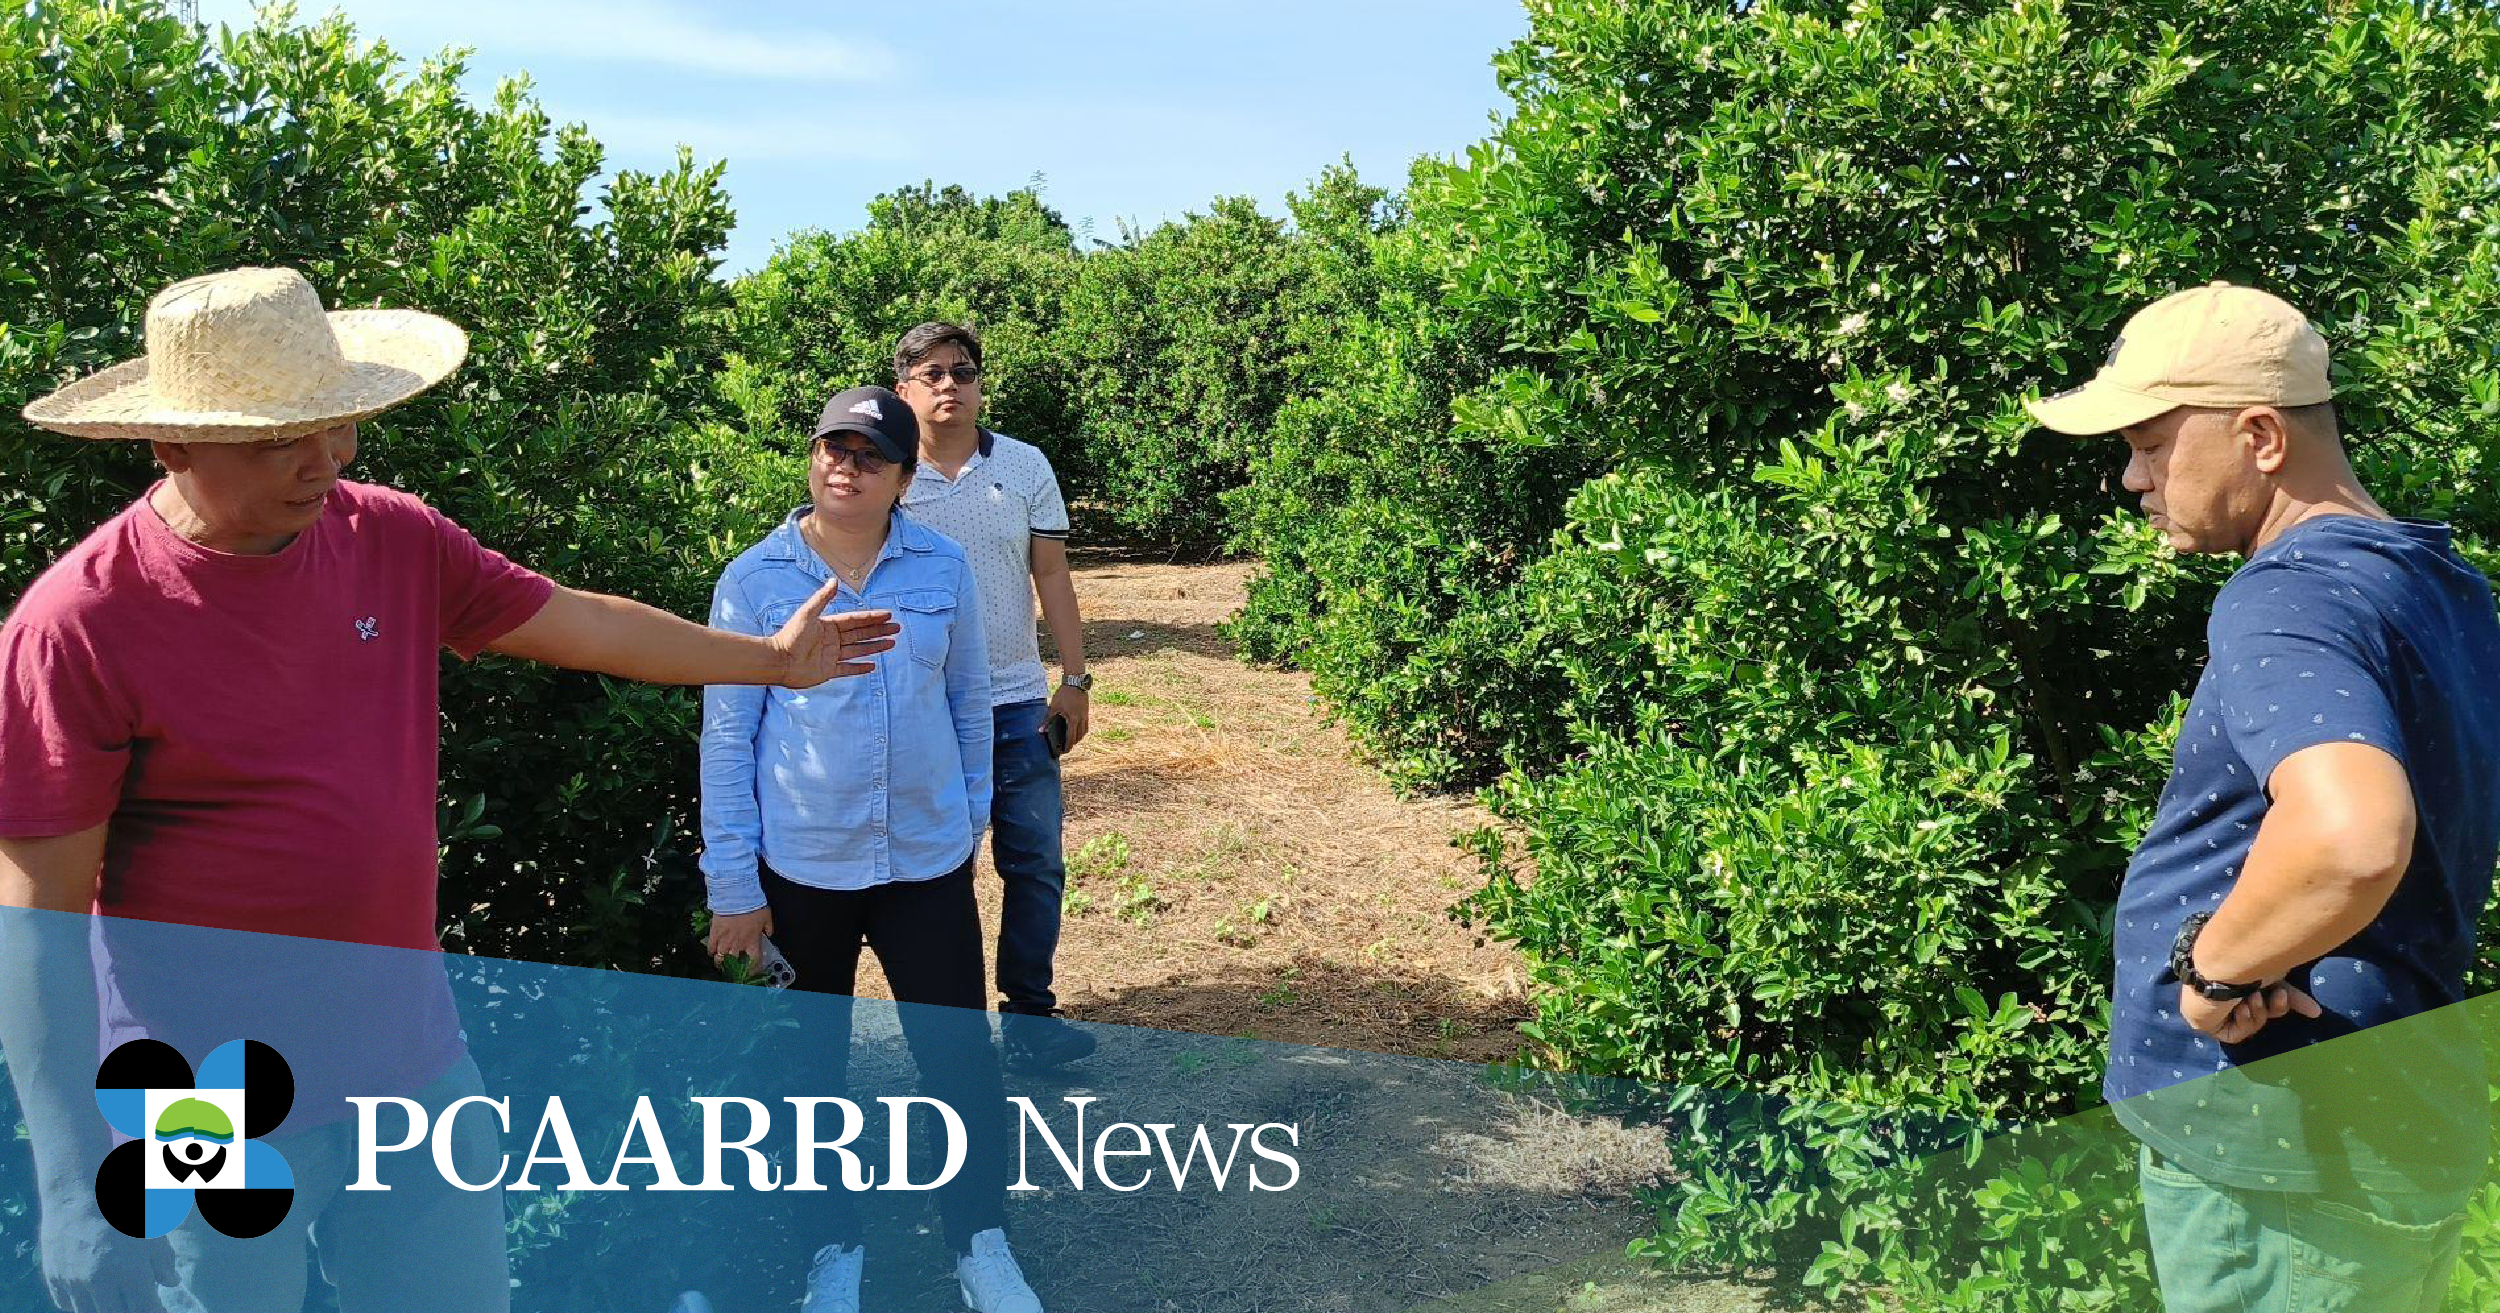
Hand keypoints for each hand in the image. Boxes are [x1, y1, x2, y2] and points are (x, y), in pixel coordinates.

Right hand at [41, 1200, 174, 1312]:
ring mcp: (74, 1283)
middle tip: (138, 1304)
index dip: (155, 1312)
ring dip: (106, 1309)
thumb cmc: (124, 1209)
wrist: (79, 1192)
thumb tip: (171, 1283)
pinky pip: (67, 1305)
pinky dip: (81, 1304)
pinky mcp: (54, 1279)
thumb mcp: (154, 1233)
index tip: (159, 1308)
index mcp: (130, 1273)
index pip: (146, 1310)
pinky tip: (93, 1295)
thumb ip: (164, 1262)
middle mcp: (100, 1283)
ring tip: (117, 1299)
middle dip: (131, 1312)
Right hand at [706, 908, 772, 965]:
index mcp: (752, 941)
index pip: (754, 960)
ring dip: (720, 962)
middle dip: (733, 967)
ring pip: (720, 958)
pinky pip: (710, 947)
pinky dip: (711, 951)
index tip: (751, 971)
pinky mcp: (715, 934)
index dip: (753, 968)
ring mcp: (725, 940)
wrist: (737, 897)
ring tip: (719, 964)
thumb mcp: (767, 916)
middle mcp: (738, 944)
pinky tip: (711, 952)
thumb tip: (770, 933)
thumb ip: (769, 927)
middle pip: (734, 962)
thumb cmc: (752, 906)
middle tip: (732, 968)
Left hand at [769, 576, 897, 688]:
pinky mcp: (829, 671)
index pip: (855, 620)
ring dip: (875, 647)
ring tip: (891, 644)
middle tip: (896, 629)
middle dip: (879, 631)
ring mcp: (832, 656)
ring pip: (859, 650)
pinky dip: (860, 668)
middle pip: (861, 634)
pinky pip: (848, 669)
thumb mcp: (807, 614)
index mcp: (829, 626)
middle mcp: (832, 640)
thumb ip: (822, 599)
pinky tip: (873, 666)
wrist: (779, 661)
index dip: (871, 617)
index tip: (887, 614)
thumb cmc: (790, 636)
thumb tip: (835, 581)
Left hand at [1048, 682, 1089, 753]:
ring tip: (1073, 741)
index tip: (1065, 751)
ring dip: (1079, 738)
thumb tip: (1040, 731)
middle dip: (1073, 744)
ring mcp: (1085, 715)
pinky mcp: (1086, 711)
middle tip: (1067, 748)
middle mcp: (1081, 719)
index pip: (1071, 737)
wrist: (1075, 683)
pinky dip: (1082, 731)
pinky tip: (1078, 730)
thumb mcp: (1053, 707)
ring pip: (1084, 732)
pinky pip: (1086, 725)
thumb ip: (1047, 720)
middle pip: (1079, 736)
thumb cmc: (1063, 694)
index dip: (1068, 746)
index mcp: (1073, 719)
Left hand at [2180, 980, 2319, 1043]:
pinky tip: (2239, 1009)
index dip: (2290, 1004)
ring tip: (2251, 997)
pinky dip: (2243, 1022)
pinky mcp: (2208, 1025)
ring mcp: (2217, 1011)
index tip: (2315, 1012)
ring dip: (2258, 1011)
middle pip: (2265, 1014)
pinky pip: (2236, 1035)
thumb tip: (2317, 1013)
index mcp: (2244, 981)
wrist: (2219, 966)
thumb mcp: (2274, 977)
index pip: (2272, 999)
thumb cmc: (2245, 964)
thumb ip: (2293, 995)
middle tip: (2279, 994)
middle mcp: (2229, 996)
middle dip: (2276, 1007)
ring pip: (2253, 1024)